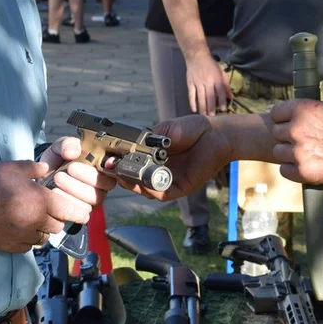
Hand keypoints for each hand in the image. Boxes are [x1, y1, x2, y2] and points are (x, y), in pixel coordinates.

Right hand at [0, 156, 101, 253]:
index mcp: (40, 201)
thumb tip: (46, 170)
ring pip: (43, 237)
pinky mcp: (10, 246)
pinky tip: (21, 229)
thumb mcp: (13, 167)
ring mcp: (22, 236)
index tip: (83, 214)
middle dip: (57, 218)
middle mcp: (35, 221)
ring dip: (43, 229)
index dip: (77, 212)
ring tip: (34, 219)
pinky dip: (29, 239)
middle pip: (57, 225)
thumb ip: (34, 168)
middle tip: (50, 210)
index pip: (68, 210)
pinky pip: (28, 246)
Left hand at [38, 136, 117, 206]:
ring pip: (93, 199)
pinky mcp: (81, 211)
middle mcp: (101, 183)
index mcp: (102, 165)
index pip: (116, 167)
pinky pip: (80, 211)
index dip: (113, 166)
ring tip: (58, 178)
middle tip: (70, 168)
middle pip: (105, 184)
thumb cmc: (57, 160)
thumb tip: (74, 151)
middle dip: (87, 176)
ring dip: (74, 188)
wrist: (41, 175)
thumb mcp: (60, 146)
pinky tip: (55, 191)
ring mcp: (93, 199)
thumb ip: (67, 144)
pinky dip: (66, 201)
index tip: (104, 163)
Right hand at [117, 115, 231, 201]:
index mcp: (153, 156)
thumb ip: (148, 138)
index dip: (117, 163)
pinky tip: (142, 183)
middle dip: (120, 175)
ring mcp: (168, 180)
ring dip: (131, 184)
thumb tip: (127, 143)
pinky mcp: (179, 188)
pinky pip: (161, 194)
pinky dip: (149, 190)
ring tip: (122, 176)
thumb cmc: (193, 129)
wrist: (216, 135)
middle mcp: (158, 170)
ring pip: (144, 190)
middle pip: (134, 180)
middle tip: (109, 169)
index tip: (106, 159)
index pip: (130, 164)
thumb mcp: (166, 130)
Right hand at [186, 54, 232, 115]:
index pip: (220, 91)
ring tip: (204, 116)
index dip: (222, 100)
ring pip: (200, 97)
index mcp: (216, 78)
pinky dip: (192, 102)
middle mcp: (207, 81)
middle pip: (210, 96)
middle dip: (211, 107)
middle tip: (212, 118)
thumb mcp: (221, 73)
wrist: (197, 57)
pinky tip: (194, 110)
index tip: (223, 109)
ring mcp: (198, 82)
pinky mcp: (190, 83)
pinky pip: (191, 94)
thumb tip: (231, 97)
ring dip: (203, 107)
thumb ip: (226, 85)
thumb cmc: (211, 65)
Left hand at [269, 99, 322, 184]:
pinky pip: (284, 170)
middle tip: (305, 141)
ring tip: (309, 154)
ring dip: (289, 154)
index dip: (283, 119)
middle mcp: (297, 129)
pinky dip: (293, 170)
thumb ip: (311, 109)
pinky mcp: (303, 171)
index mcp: (302, 109)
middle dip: (288, 137)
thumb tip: (296, 109)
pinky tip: (307, 166)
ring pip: (279, 152)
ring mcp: (299, 151)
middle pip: (277, 133)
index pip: (276, 112)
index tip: (290, 124)